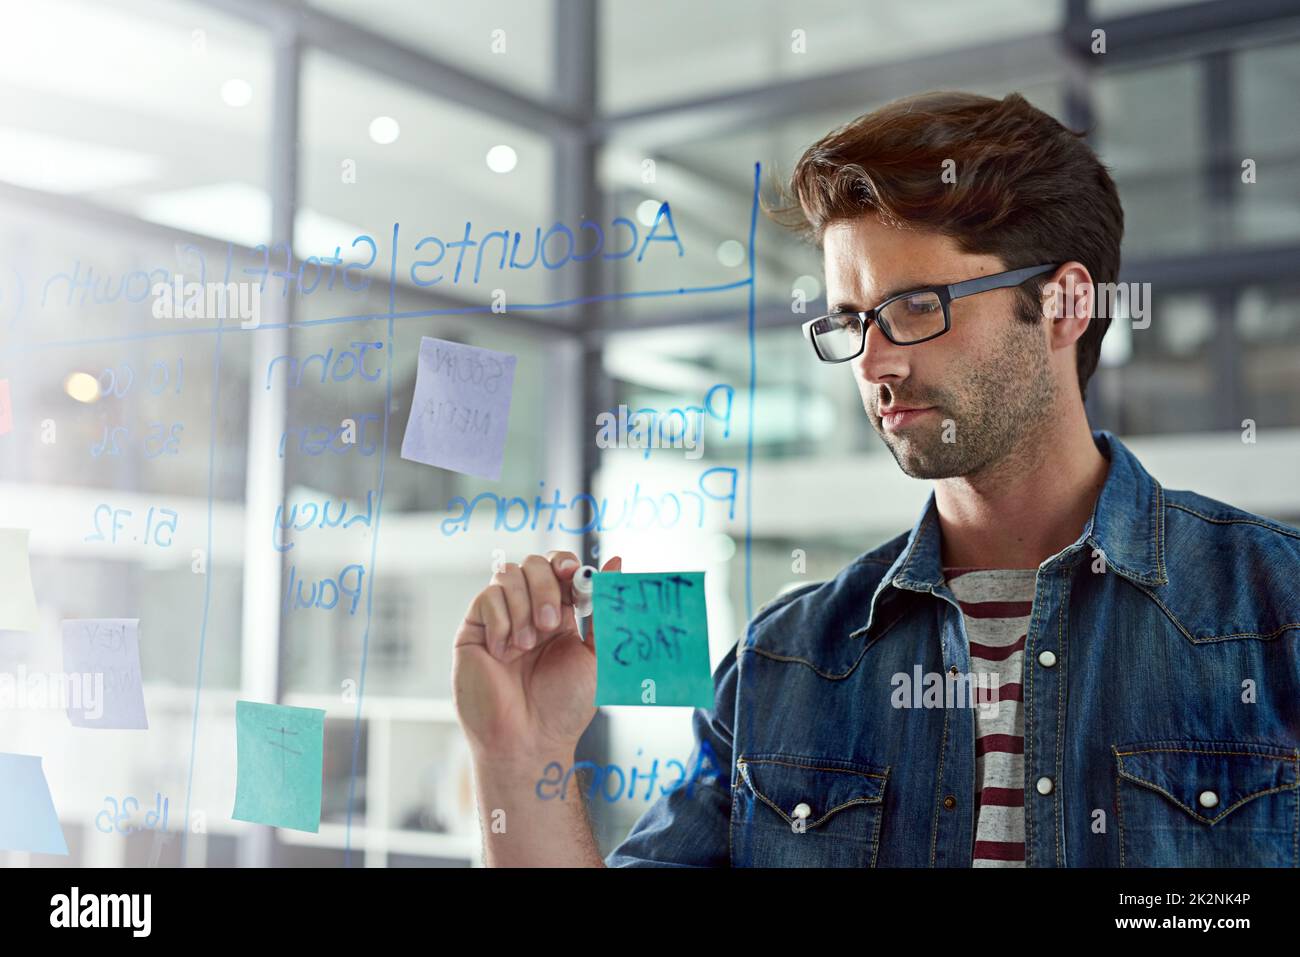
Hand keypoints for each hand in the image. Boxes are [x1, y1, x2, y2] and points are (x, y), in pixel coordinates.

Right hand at [453, 551, 622, 764]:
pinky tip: (504, 652)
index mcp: (562, 614)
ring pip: (508, 575)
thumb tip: (617, 562)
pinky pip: (486, 598)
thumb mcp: (597, 654)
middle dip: (547, 587)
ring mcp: (501, 619)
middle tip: (552, 623)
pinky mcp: (475, 630)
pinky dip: (501, 621)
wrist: (530, 739)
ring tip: (528, 644)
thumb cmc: (564, 706)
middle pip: (534, 563)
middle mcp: (529, 611)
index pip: (560, 568)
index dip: (566, 564)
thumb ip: (605, 608)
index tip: (574, 573)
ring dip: (524, 606)